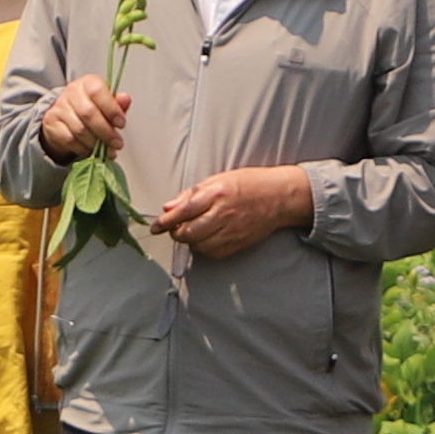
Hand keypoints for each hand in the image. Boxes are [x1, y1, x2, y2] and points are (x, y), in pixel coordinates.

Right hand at [35, 75, 130, 162]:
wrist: (65, 113)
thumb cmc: (92, 107)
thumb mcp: (107, 103)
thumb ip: (117, 103)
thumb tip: (125, 99)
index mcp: (88, 83)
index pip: (98, 92)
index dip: (111, 109)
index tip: (122, 124)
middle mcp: (72, 92)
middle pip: (88, 113)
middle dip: (106, 132)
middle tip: (117, 143)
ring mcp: (59, 107)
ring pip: (79, 130)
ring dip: (96, 143)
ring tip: (106, 151)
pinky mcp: (51, 122)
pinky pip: (69, 140)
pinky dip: (83, 148)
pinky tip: (91, 151)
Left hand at [145, 160, 311, 255]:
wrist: (279, 197)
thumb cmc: (248, 184)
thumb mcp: (218, 179)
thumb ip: (191, 194)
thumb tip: (168, 208)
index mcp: (216, 193)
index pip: (183, 211)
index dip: (166, 222)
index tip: (155, 228)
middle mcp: (223, 213)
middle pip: (189, 232)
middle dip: (176, 233)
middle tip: (174, 229)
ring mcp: (232, 230)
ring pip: (199, 246)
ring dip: (190, 242)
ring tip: (192, 232)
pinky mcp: (239, 243)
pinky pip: (214, 253)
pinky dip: (204, 249)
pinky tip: (206, 239)